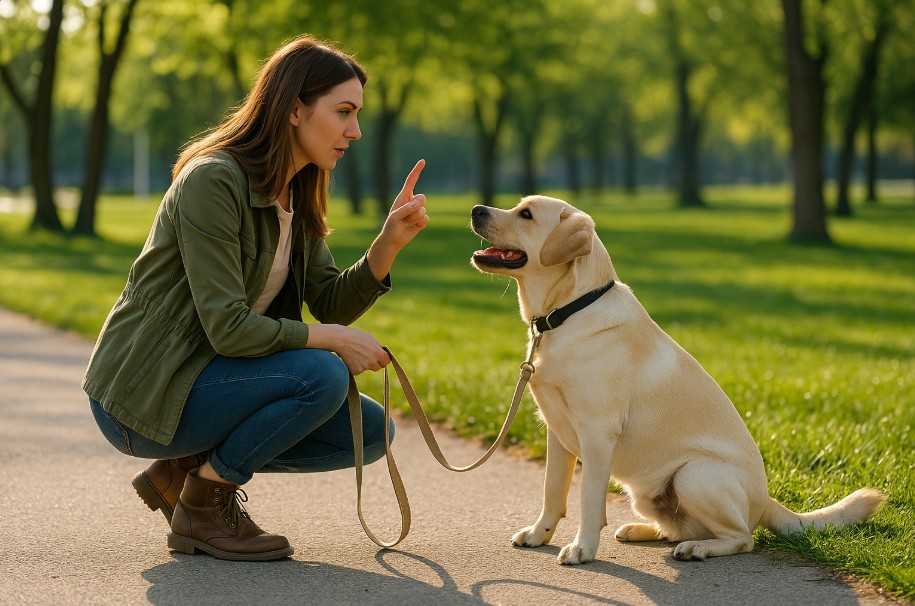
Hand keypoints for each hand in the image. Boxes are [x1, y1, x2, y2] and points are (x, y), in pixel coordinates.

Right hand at [307, 324, 389, 374]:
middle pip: (377, 367)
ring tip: (356, 353)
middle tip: (365, 354)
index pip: (386, 361)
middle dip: (374, 363)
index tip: (379, 356)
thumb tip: (384, 355)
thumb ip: (379, 348)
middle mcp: (372, 362)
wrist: (339, 339)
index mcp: (378, 354)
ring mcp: (363, 368)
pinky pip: (358, 370)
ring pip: (367, 368)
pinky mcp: (355, 371)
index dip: (382, 358)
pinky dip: (355, 365)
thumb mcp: (371, 339)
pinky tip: (351, 357)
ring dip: (364, 364)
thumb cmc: (356, 336)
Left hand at [367, 160, 428, 279]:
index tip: (422, 161)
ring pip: (423, 210)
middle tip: (405, 216)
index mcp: (403, 196)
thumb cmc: (391, 226)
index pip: (411, 181)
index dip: (417, 171)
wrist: (393, 239)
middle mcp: (412, 201)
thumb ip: (406, 209)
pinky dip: (419, 224)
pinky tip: (412, 227)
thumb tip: (418, 204)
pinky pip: (426, 219)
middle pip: (422, 198)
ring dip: (414, 218)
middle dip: (415, 207)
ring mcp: (417, 210)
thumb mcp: (395, 217)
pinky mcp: (422, 220)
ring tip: (406, 222)